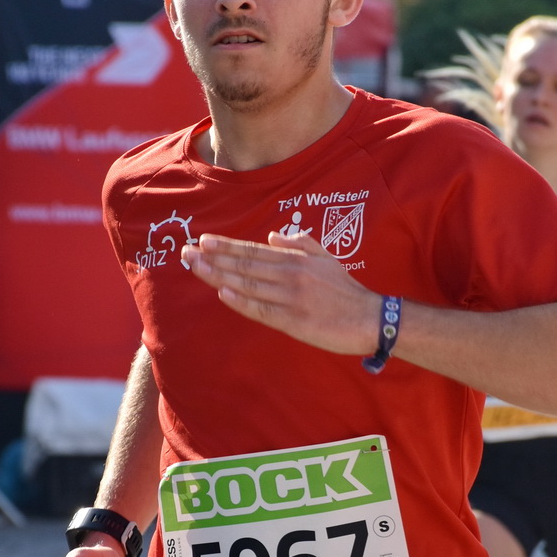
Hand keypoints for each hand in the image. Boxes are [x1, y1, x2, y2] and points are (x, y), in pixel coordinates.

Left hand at [182, 231, 381, 354]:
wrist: (371, 318)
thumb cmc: (347, 290)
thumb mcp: (327, 258)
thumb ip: (301, 243)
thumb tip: (273, 236)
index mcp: (296, 259)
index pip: (254, 250)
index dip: (227, 246)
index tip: (203, 241)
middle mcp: (291, 274)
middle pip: (245, 265)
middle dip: (213, 258)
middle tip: (186, 253)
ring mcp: (291, 297)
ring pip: (248, 284)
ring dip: (219, 275)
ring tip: (195, 268)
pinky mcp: (294, 321)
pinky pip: (262, 309)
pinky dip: (242, 301)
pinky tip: (223, 293)